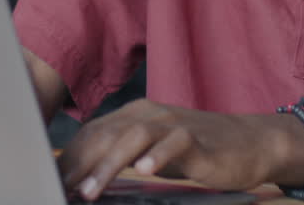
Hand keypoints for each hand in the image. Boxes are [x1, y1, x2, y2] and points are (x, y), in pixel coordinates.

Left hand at [57, 99, 282, 200]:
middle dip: (80, 163)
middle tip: (63, 189)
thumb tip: (85, 179)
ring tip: (91, 189)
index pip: (93, 133)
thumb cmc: (197, 151)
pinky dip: (158, 156)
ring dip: (109, 163)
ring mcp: (174, 124)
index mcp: (134, 116)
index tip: (53, 181)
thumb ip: (123, 158)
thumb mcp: (153, 153)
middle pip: (107, 133)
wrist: (250, 142)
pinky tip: (144, 171)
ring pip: (134, 136)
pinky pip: (175, 142)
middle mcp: (150, 114)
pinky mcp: (197, 138)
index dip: (70, 157)